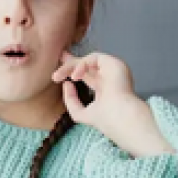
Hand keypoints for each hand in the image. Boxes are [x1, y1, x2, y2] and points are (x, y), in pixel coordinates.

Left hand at [52, 52, 173, 157]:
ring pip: (88, 61)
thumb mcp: (81, 113)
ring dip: (71, 66)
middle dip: (70, 62)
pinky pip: (94, 58)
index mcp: (104, 88)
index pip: (88, 75)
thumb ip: (71, 101)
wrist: (120, 117)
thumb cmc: (105, 118)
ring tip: (58, 76)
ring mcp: (112, 69)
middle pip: (87, 64)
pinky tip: (75, 76)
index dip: (73, 71)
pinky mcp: (113, 63)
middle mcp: (109, 77)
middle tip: (58, 60)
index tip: (58, 72)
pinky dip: (81, 65)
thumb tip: (66, 84)